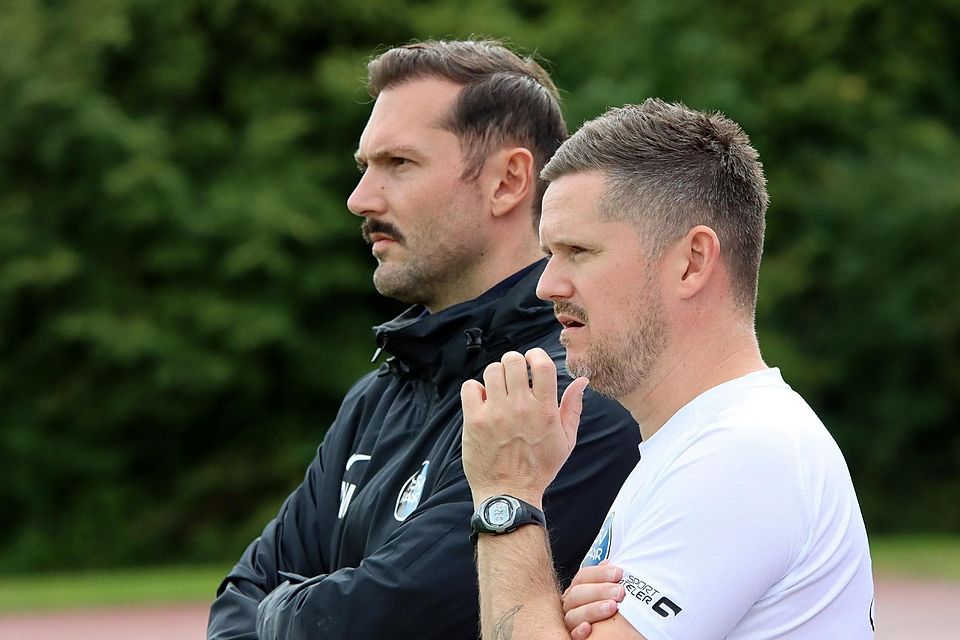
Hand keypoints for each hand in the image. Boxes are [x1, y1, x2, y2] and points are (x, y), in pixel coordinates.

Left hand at [460, 348, 588, 504]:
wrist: (509, 494)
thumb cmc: (539, 468)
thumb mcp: (565, 441)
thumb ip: (573, 408)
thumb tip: (582, 381)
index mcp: (544, 410)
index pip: (542, 364)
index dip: (536, 354)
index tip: (532, 359)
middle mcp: (520, 408)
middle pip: (513, 361)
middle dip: (514, 363)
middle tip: (514, 375)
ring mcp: (495, 414)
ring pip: (491, 371)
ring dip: (496, 375)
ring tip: (498, 389)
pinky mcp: (474, 421)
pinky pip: (470, 387)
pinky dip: (475, 389)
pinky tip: (483, 401)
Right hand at [561, 562, 624, 639]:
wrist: (604, 632)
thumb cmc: (606, 607)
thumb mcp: (604, 591)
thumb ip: (604, 578)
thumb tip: (610, 561)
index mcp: (577, 590)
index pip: (583, 576)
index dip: (600, 573)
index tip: (618, 573)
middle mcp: (570, 604)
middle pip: (577, 593)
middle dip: (600, 591)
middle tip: (620, 592)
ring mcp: (569, 621)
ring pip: (573, 614)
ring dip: (593, 609)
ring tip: (612, 607)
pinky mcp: (571, 637)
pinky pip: (571, 634)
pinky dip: (579, 631)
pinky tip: (588, 628)